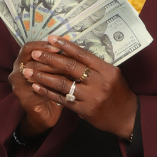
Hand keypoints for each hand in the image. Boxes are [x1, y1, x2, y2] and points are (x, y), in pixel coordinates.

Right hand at [8, 42, 62, 135]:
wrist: (44, 113)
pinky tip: (66, 86)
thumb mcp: (51, 70)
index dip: (42, 46)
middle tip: (67, 59)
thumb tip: (71, 47)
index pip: (28, 48)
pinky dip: (53, 88)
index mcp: (21, 62)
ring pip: (35, 76)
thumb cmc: (50, 87)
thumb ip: (56, 59)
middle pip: (32, 61)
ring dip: (53, 73)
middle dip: (50, 59)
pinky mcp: (25, 100)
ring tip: (69, 73)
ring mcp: (18, 87)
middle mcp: (16, 73)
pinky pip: (40, 91)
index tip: (58, 46)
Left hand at [23, 35, 137, 138]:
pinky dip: (48, 92)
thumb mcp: (112, 75)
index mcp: (107, 70)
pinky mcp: (84, 110)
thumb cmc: (119, 93)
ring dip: (43, 76)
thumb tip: (73, 53)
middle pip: (71, 67)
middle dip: (50, 59)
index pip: (83, 55)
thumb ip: (96, 65)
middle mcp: (99, 82)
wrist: (127, 117)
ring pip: (63, 83)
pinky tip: (36, 87)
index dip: (66, 46)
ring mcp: (91, 97)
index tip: (51, 39)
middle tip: (35, 53)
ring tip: (29, 71)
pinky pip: (62, 99)